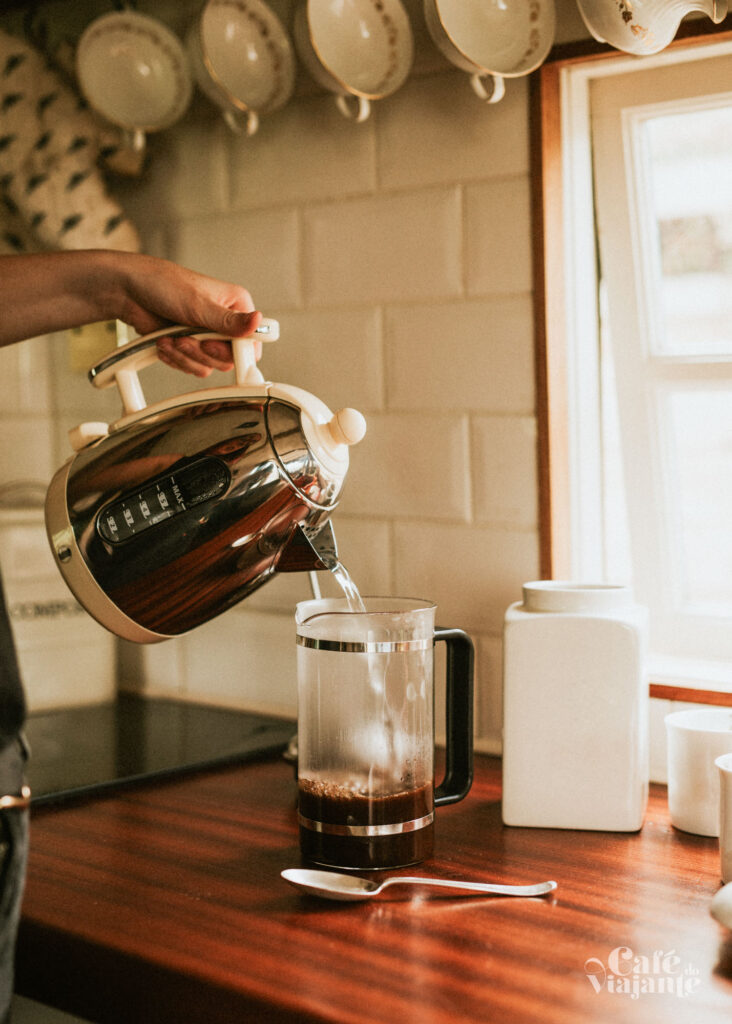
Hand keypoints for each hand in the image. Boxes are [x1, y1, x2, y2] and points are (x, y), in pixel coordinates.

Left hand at [116, 254, 262, 377]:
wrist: (128, 291)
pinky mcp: (188, 348)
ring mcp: (205, 337)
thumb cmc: (163, 285)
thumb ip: (229, 321)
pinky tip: (165, 342)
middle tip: (187, 338)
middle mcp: (223, 323)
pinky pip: (190, 367)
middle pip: (228, 359)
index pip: (251, 341)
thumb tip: (259, 322)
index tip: (214, 347)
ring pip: (207, 366)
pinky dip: (174, 358)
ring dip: (185, 356)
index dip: (235, 350)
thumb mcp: (199, 304)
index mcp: (236, 306)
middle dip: (202, 352)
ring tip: (172, 338)